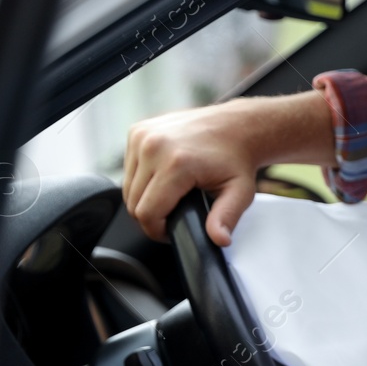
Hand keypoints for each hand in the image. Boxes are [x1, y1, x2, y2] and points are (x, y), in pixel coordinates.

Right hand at [122, 91, 333, 246]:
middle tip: (172, 216)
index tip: (170, 231)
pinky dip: (141, 180)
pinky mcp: (137, 131)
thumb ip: (226, 218)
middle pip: (133, 202)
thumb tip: (220, 240)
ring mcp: (142, 135)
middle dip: (151, 217)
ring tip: (168, 199)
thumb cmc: (236, 159)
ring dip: (144, 198)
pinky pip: (128, 169)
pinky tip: (162, 180)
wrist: (235, 126)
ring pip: (127, 187)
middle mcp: (154, 146)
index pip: (147, 213)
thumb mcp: (239, 193)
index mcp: (176, 163)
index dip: (157, 230)